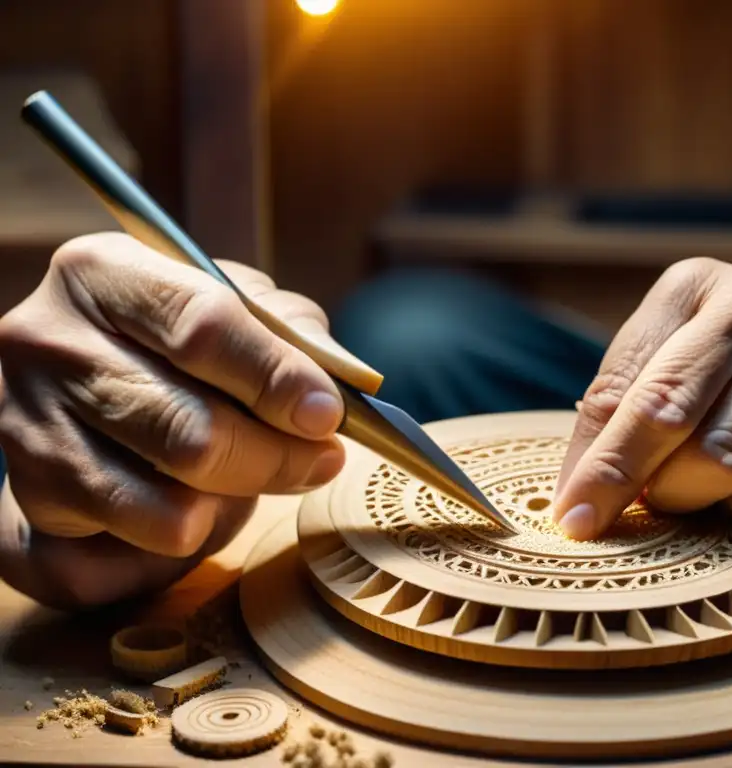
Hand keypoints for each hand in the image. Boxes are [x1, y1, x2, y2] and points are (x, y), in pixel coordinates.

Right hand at [0, 233, 346, 607]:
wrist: (87, 387)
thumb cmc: (177, 341)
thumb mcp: (234, 305)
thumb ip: (289, 330)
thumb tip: (342, 381)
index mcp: (103, 273)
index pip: (200, 327)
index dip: (276, 378)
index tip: (328, 414)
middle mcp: (47, 344)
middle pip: (190, 431)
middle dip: (277, 458)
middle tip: (321, 460)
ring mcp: (25, 428)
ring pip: (169, 505)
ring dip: (234, 502)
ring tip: (249, 476)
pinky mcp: (31, 504)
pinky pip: (139, 547)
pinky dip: (187, 539)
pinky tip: (191, 502)